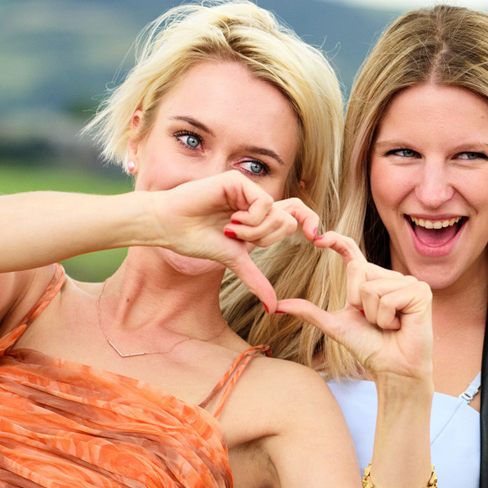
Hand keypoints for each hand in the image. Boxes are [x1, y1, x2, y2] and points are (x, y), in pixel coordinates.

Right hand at [154, 172, 312, 310]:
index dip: (311, 222)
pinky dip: (250, 221)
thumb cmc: (196, 239)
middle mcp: (256, 200)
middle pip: (289, 220)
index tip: (317, 239)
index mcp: (258, 216)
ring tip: (229, 230)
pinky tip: (230, 222)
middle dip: (266, 239)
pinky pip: (263, 204)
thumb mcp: (233, 261)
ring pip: (276, 215)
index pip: (296, 214)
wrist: (169, 227)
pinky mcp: (238, 181)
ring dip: (254, 232)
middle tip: (240, 239)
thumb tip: (273, 306)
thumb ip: (255, 279)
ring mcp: (248, 189)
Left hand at [275, 231, 433, 383]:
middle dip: (358, 303)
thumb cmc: (368, 347)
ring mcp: (408, 282)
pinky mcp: (420, 292)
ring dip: (374, 315)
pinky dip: (387, 318)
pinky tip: (399, 326)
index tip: (317, 238)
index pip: (352, 253)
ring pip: (372, 287)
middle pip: (359, 271)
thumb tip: (276, 306)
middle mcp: (391, 276)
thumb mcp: (334, 326)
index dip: (336, 241)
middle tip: (374, 321)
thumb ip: (309, 312)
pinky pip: (388, 297)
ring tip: (388, 325)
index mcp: (371, 280)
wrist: (392, 369)